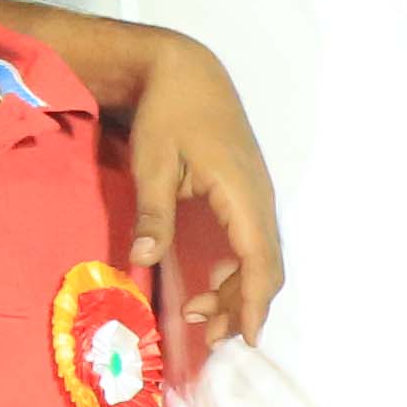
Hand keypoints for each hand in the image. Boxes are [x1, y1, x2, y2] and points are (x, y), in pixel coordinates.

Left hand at [111, 26, 284, 363]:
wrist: (188, 69)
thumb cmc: (168, 112)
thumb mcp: (153, 163)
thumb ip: (153, 214)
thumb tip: (140, 261)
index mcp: (242, 193)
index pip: (258, 260)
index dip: (251, 302)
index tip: (243, 336)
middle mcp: (260, 198)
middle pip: (266, 267)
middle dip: (242, 306)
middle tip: (206, 335)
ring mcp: (259, 195)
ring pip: (263, 257)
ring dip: (239, 290)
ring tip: (202, 315)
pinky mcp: (250, 192)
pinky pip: (255, 242)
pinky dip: (240, 270)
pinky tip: (214, 281)